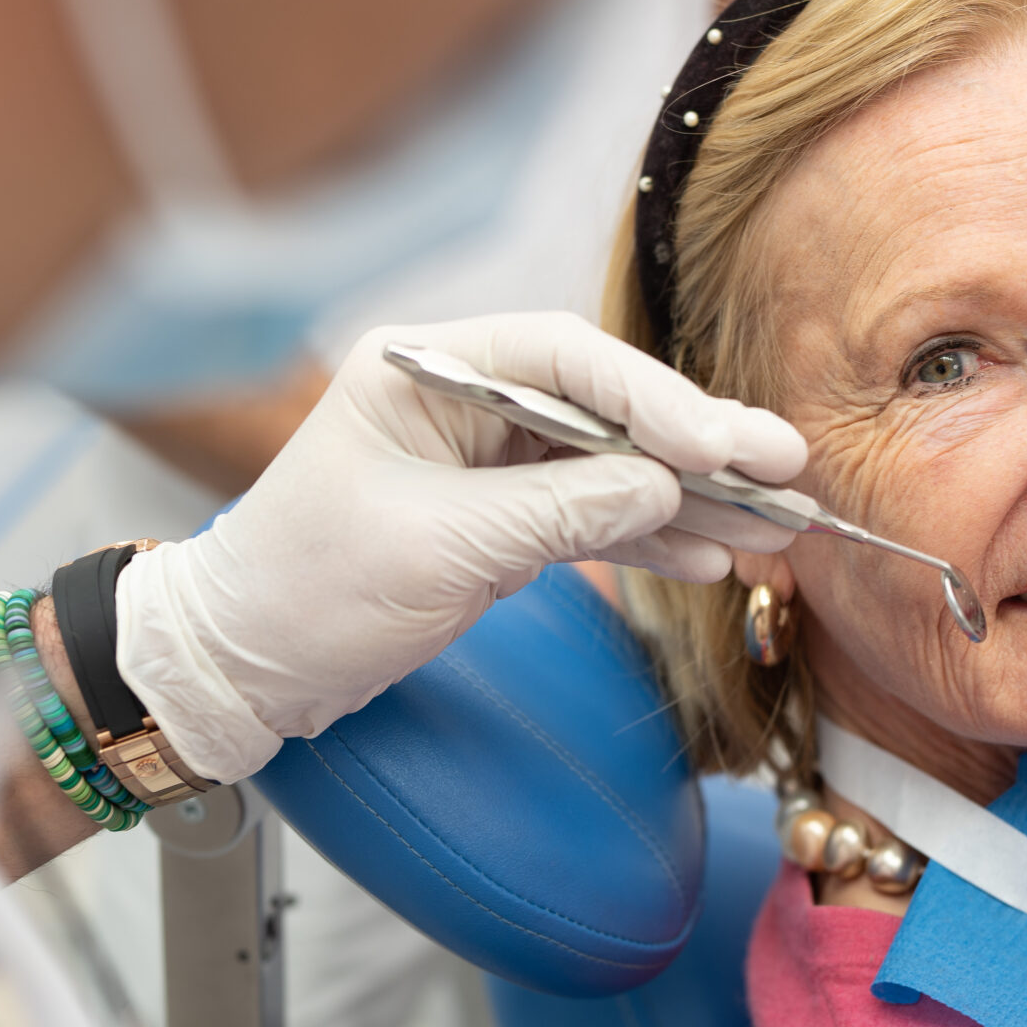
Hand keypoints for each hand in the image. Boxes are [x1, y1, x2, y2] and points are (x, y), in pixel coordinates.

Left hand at [112, 312, 804, 779]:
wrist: (242, 667)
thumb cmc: (305, 591)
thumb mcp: (438, 548)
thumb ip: (556, 511)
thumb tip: (661, 484)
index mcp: (424, 366)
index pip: (564, 359)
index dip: (654, 398)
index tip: (719, 444)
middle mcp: (461, 396)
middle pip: (603, 406)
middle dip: (696, 443)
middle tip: (784, 468)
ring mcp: (484, 457)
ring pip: (610, 464)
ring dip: (690, 497)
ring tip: (774, 524)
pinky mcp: (497, 516)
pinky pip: (592, 514)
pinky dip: (650, 537)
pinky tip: (713, 555)